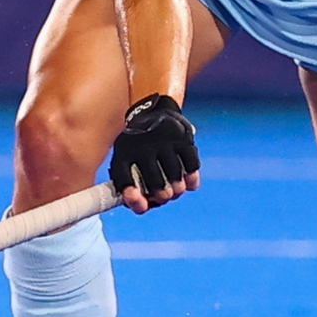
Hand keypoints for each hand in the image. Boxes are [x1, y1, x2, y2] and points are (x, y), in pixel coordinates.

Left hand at [110, 93, 201, 214]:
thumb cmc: (138, 146)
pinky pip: (192, 166)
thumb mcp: (124, 158)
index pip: (124, 179)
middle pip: (156, 183)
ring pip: (175, 176)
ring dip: (178, 189)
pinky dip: (192, 178)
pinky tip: (188, 180)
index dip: (132, 196)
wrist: (154, 111)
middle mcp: (143, 145)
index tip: (139, 200)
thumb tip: (142, 205)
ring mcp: (165, 140)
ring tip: (176, 188)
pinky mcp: (183, 138)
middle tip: (165, 196)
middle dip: (162, 196)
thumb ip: (129, 184)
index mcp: (124, 152)